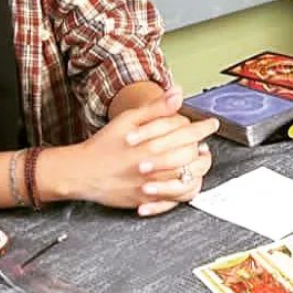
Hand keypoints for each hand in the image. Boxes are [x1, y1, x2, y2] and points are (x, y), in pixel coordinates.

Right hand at [41, 86, 217, 215]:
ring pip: (189, 180)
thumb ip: (157, 107)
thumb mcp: (129, 118)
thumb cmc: (104, 144)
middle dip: (202, 148)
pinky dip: (184, 191)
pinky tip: (185, 182)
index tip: (211, 124)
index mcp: (154, 143)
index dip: (204, 128)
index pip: (190, 134)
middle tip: (203, 144)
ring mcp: (152, 185)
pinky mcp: (147, 200)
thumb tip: (178, 92)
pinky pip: (175, 201)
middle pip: (193, 157)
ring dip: (197, 170)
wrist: (82, 173)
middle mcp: (156, 165)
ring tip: (198, 162)